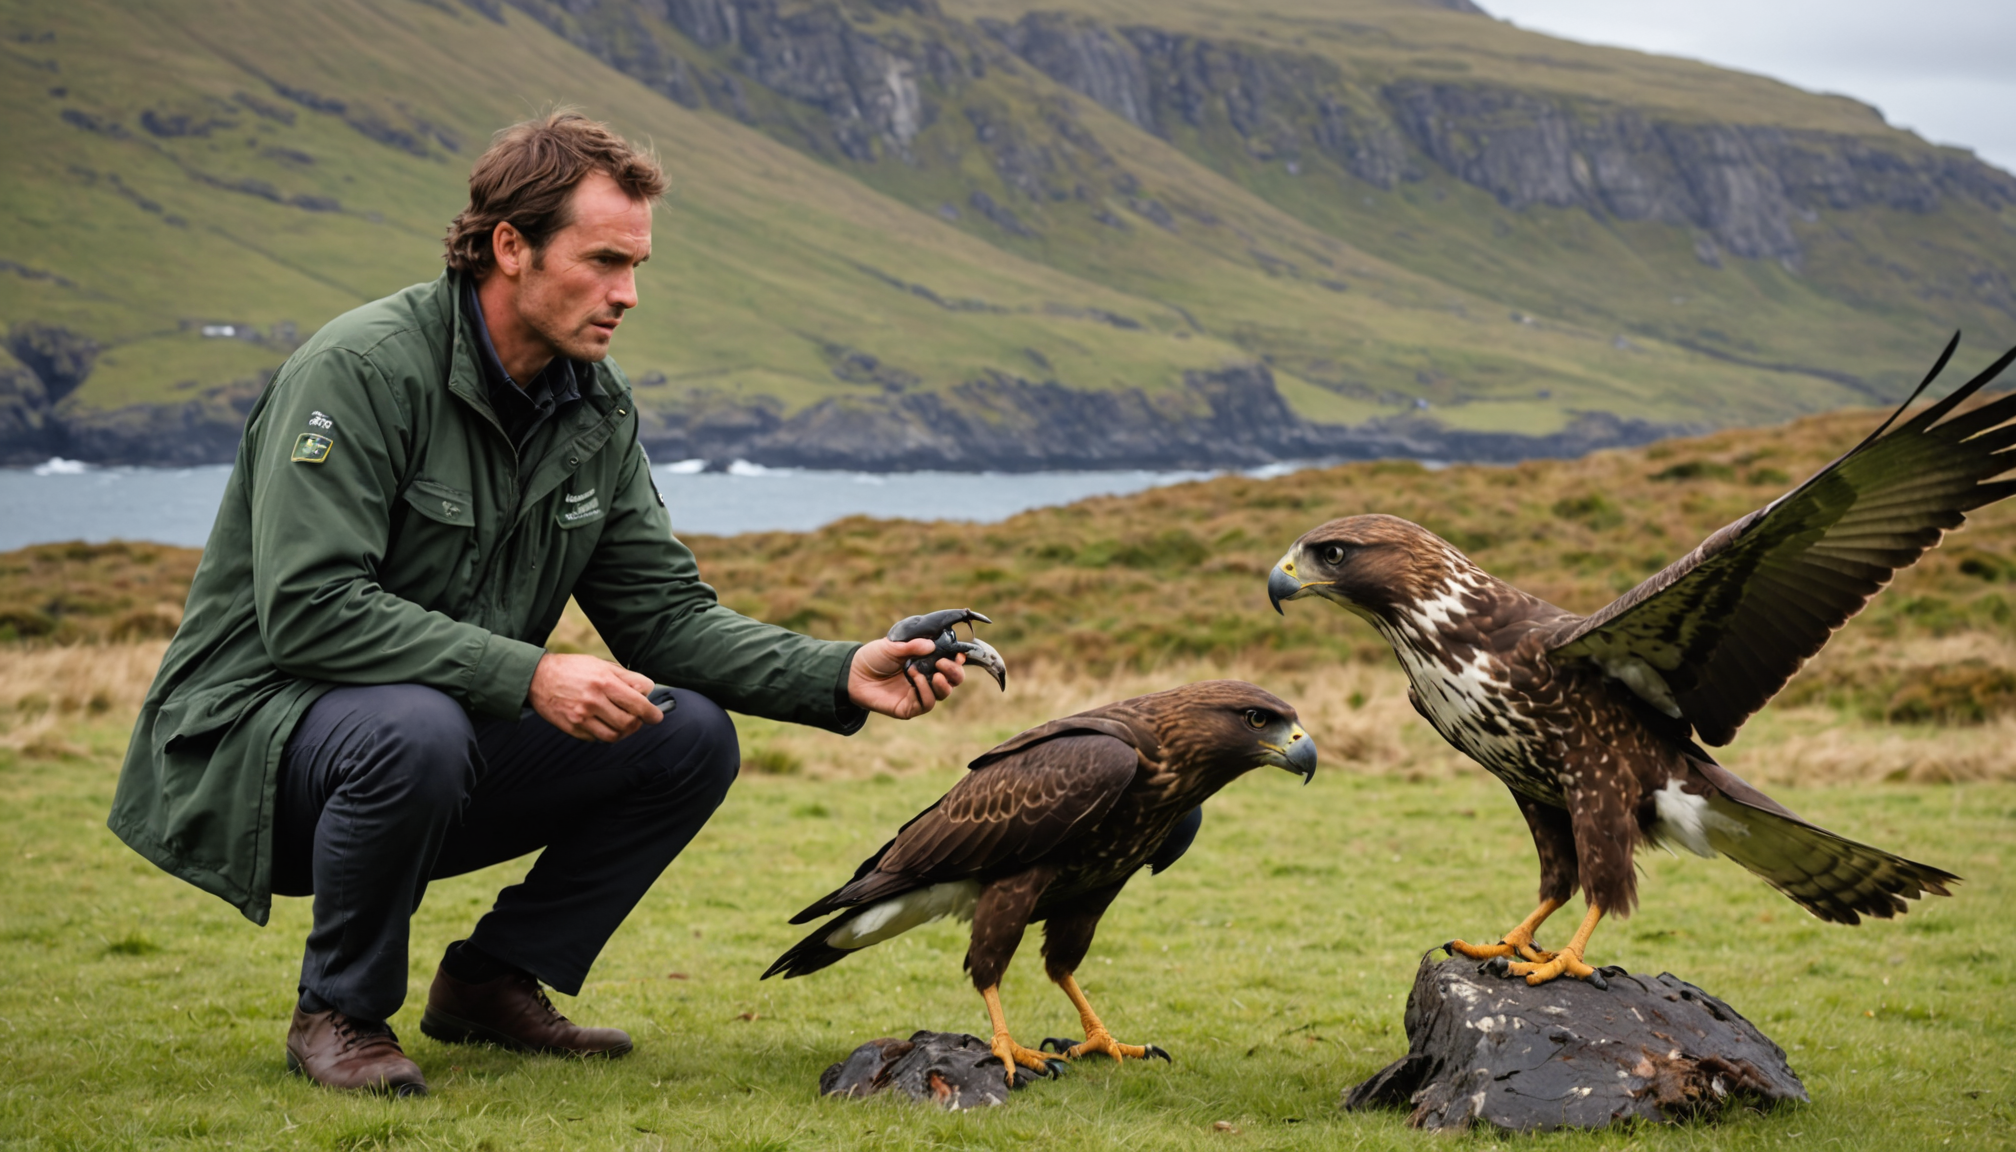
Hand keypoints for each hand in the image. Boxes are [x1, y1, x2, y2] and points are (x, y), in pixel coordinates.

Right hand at [529, 653, 662, 740]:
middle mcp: (593, 700)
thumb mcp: (602, 664)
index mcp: (604, 681)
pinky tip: (602, 723)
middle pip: (629, 723)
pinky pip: (596, 739)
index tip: (656, 716)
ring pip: (614, 735)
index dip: (652, 713)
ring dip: (623, 732)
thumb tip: (648, 690)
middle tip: (638, 720)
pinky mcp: (572, 728)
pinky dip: (604, 734)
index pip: (638, 703)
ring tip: (623, 724)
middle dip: (638, 723)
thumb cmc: (573, 669)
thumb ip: (627, 677)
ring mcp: (581, 717)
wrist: (538, 677)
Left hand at [848, 638, 967, 718]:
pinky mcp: (909, 708)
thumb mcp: (893, 646)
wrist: (853, 673)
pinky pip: (926, 703)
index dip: (958, 660)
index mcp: (926, 663)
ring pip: (943, 694)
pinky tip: (915, 679)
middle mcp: (926, 679)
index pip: (950, 664)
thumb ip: (912, 646)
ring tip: (930, 672)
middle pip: (953, 681)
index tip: (959, 654)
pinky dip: (925, 691)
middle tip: (944, 663)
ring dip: (941, 683)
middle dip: (954, 673)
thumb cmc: (874, 657)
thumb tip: (932, 646)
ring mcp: (918, 694)